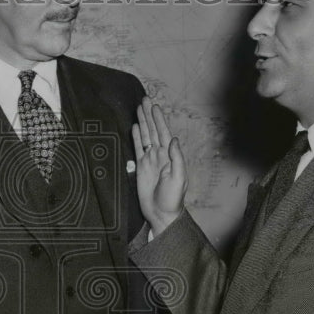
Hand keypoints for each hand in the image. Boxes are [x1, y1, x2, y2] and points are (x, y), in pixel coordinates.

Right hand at [133, 98, 186, 236]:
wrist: (161, 214)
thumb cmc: (173, 198)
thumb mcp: (179, 178)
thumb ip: (176, 158)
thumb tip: (172, 139)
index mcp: (170, 156)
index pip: (163, 133)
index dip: (159, 119)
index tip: (154, 106)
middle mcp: (160, 155)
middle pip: (153, 131)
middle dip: (149, 115)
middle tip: (144, 99)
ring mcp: (149, 160)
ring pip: (145, 137)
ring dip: (142, 123)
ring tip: (138, 108)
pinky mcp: (140, 168)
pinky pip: (138, 149)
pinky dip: (136, 138)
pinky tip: (135, 127)